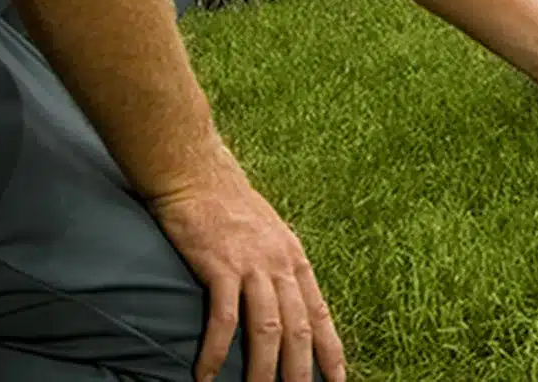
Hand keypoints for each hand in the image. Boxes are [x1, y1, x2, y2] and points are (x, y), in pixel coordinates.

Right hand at [147, 148, 345, 381]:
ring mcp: (252, 265)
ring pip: (267, 330)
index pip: (319, 312)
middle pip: (297, 328)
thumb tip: (287, 302)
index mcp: (294, 258)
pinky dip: (216, 351)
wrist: (199, 176)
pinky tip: (206, 375)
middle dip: (300, 372)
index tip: (338, 379)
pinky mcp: (221, 266)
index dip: (330, 349)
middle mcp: (279, 263)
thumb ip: (279, 267)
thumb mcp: (269, 234)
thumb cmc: (231, 206)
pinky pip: (224, 318)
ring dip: (262, 371)